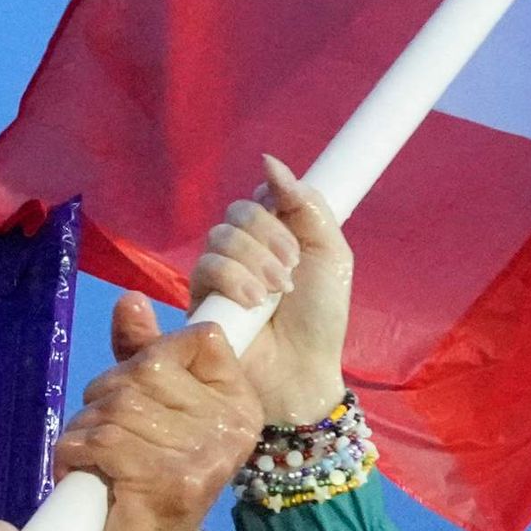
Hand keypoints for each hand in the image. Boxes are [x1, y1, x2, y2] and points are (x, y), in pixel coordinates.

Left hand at [63, 305, 262, 530]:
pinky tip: (84, 469)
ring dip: (88, 426)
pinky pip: (105, 439)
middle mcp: (232, 427)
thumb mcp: (149, 407)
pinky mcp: (171, 480)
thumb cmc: (143, 478)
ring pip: (120, 403)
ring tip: (94, 456)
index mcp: (239, 403)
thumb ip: (144, 354)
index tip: (142, 393)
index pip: (200, 338)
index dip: (154, 355)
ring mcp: (205, 454)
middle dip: (108, 393)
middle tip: (105, 431)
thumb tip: (130, 301)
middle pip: (149, 367)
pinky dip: (78, 451)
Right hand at [186, 156, 352, 430]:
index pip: (261, 195)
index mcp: (275, 234)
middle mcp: (244, 249)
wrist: (304, 369)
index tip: (295, 224)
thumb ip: (308, 205)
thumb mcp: (331, 254)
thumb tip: (270, 161)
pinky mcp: (200, 300)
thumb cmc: (321, 316)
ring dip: (256, 262)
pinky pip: (205, 267)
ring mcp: (219, 275)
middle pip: (239, 211)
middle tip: (292, 270)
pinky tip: (254, 302)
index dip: (276, 204)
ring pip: (221, 237)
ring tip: (276, 293)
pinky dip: (234, 279)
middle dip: (270, 237)